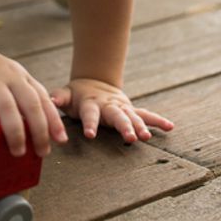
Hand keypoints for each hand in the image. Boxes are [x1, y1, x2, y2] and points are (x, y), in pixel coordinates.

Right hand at [0, 43, 68, 157]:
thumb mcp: (12, 78)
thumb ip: (24, 98)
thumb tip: (39, 130)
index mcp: (21, 78)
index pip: (43, 99)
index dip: (54, 120)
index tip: (61, 139)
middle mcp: (8, 79)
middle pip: (30, 104)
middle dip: (39, 130)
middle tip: (41, 151)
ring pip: (7, 108)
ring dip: (15, 134)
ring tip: (17, 152)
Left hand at [50, 78, 173, 142]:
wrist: (94, 81)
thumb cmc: (76, 94)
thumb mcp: (65, 94)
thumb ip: (58, 98)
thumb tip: (50, 100)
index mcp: (91, 102)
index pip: (90, 114)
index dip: (90, 124)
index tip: (90, 135)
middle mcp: (108, 105)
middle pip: (117, 116)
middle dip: (124, 126)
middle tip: (131, 138)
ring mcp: (121, 106)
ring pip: (133, 116)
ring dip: (141, 126)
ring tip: (147, 137)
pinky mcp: (131, 109)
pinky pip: (146, 114)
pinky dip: (157, 120)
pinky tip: (170, 127)